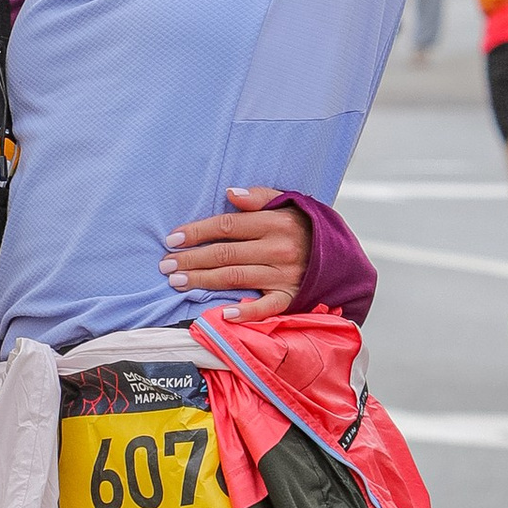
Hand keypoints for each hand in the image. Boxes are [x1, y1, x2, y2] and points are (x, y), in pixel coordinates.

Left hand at [161, 186, 310, 317]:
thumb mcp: (289, 203)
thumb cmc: (305, 227)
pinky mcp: (291, 298)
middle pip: (226, 254)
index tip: (172, 239)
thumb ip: (260, 197)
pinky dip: (246, 312)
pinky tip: (223, 313)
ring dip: (203, 281)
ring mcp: (285, 275)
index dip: (197, 232)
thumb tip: (230, 193)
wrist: (342, 256)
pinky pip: (266, 307)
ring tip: (177, 282)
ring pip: (236, 278)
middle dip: (192, 259)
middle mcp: (279, 249)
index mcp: (276, 223)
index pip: (227, 226)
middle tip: (165, 265)